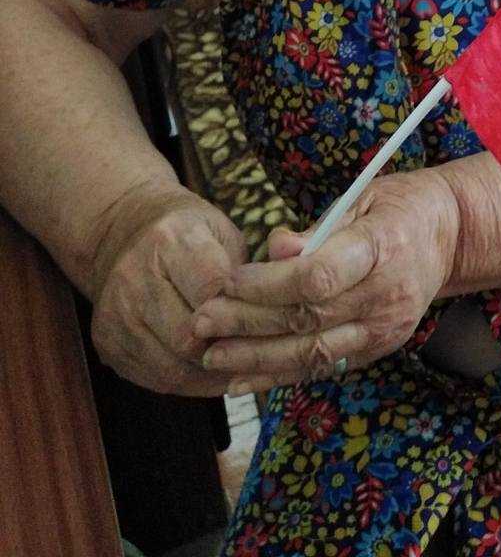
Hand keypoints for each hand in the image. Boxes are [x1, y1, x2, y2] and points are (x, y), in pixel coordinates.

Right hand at [88, 180, 247, 395]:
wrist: (124, 233)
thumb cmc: (189, 234)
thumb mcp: (222, 232)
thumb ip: (247, 270)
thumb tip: (280, 309)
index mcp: (171, 241)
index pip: (210, 290)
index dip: (241, 311)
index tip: (264, 321)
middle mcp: (135, 278)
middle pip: (188, 337)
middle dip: (226, 349)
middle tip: (256, 352)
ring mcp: (116, 315)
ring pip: (172, 367)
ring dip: (211, 374)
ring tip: (240, 368)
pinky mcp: (107, 343)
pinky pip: (155, 379)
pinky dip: (190, 382)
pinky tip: (212, 373)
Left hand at [191, 166, 460, 393]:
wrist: (450, 236)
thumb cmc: (400, 207)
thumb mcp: (362, 196)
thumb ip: (318, 228)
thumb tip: (274, 250)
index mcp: (384, 246)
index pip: (320, 276)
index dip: (268, 284)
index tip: (228, 280)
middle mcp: (387, 295)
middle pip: (308, 318)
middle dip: (247, 322)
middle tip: (201, 321)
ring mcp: (385, 328)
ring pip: (312, 352)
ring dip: (256, 358)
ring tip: (211, 355)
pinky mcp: (378, 348)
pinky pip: (322, 367)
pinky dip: (279, 375)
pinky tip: (241, 380)